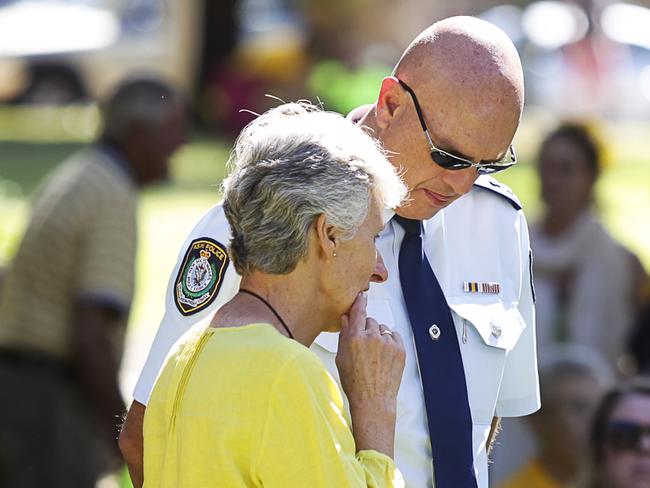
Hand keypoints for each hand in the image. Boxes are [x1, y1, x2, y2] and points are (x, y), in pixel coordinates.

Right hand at [335, 292, 404, 455]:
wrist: (373, 400)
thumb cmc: (355, 383)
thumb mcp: (341, 358)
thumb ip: (344, 336)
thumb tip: (346, 319)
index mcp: (355, 338)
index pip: (358, 312)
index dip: (360, 302)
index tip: (362, 295)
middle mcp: (372, 337)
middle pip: (370, 321)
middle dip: (367, 329)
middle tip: (365, 346)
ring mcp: (387, 343)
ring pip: (383, 329)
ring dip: (379, 336)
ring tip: (375, 355)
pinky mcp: (400, 350)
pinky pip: (394, 336)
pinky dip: (390, 341)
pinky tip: (384, 355)